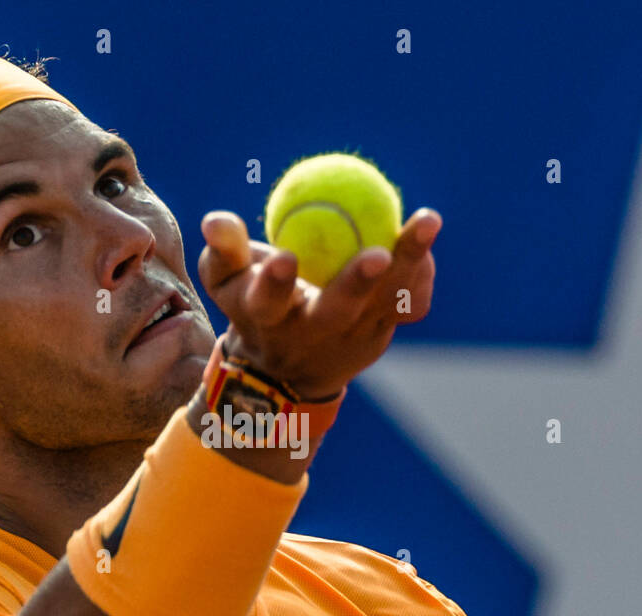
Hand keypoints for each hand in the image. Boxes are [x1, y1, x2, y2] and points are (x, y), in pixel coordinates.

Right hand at [196, 207, 439, 399]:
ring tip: (426, 220)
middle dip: (357, 284)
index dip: (275, 283)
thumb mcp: (227, 282)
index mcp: (268, 320)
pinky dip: (420, 276)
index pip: (268, 303)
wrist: (288, 370)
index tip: (284, 257)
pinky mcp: (382, 334)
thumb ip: (223, 249)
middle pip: (338, 310)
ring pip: (385, 303)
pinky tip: (421, 246)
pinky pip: (410, 305)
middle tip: (378, 252)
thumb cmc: (253, 306)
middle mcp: (313, 334)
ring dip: (409, 264)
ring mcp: (353, 338)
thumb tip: (215, 219)